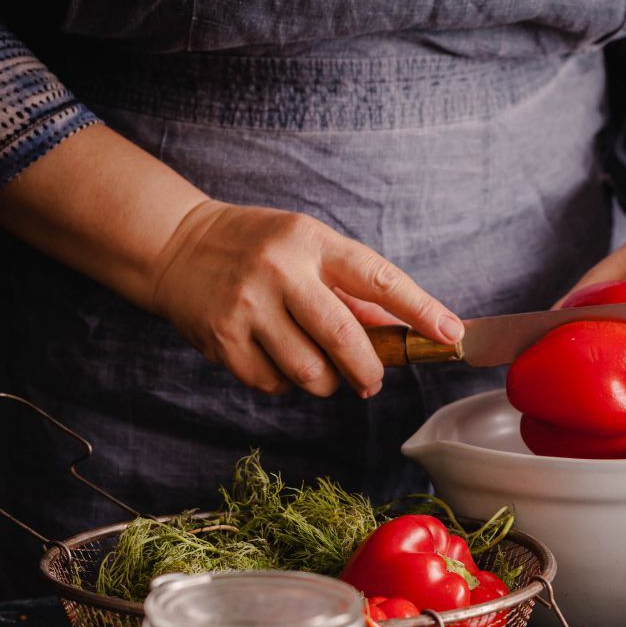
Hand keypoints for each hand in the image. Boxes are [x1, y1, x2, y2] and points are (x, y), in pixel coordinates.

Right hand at [148, 201, 462, 396]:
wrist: (174, 245)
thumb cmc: (256, 247)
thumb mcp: (305, 246)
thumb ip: (348, 288)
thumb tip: (399, 334)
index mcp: (311, 241)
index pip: (377, 278)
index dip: (419, 308)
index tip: (450, 331)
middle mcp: (280, 270)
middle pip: (345, 337)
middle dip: (368, 369)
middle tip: (372, 381)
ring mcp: (248, 306)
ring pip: (311, 371)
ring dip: (327, 382)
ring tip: (320, 368)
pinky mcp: (222, 338)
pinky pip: (274, 384)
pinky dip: (286, 384)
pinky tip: (278, 362)